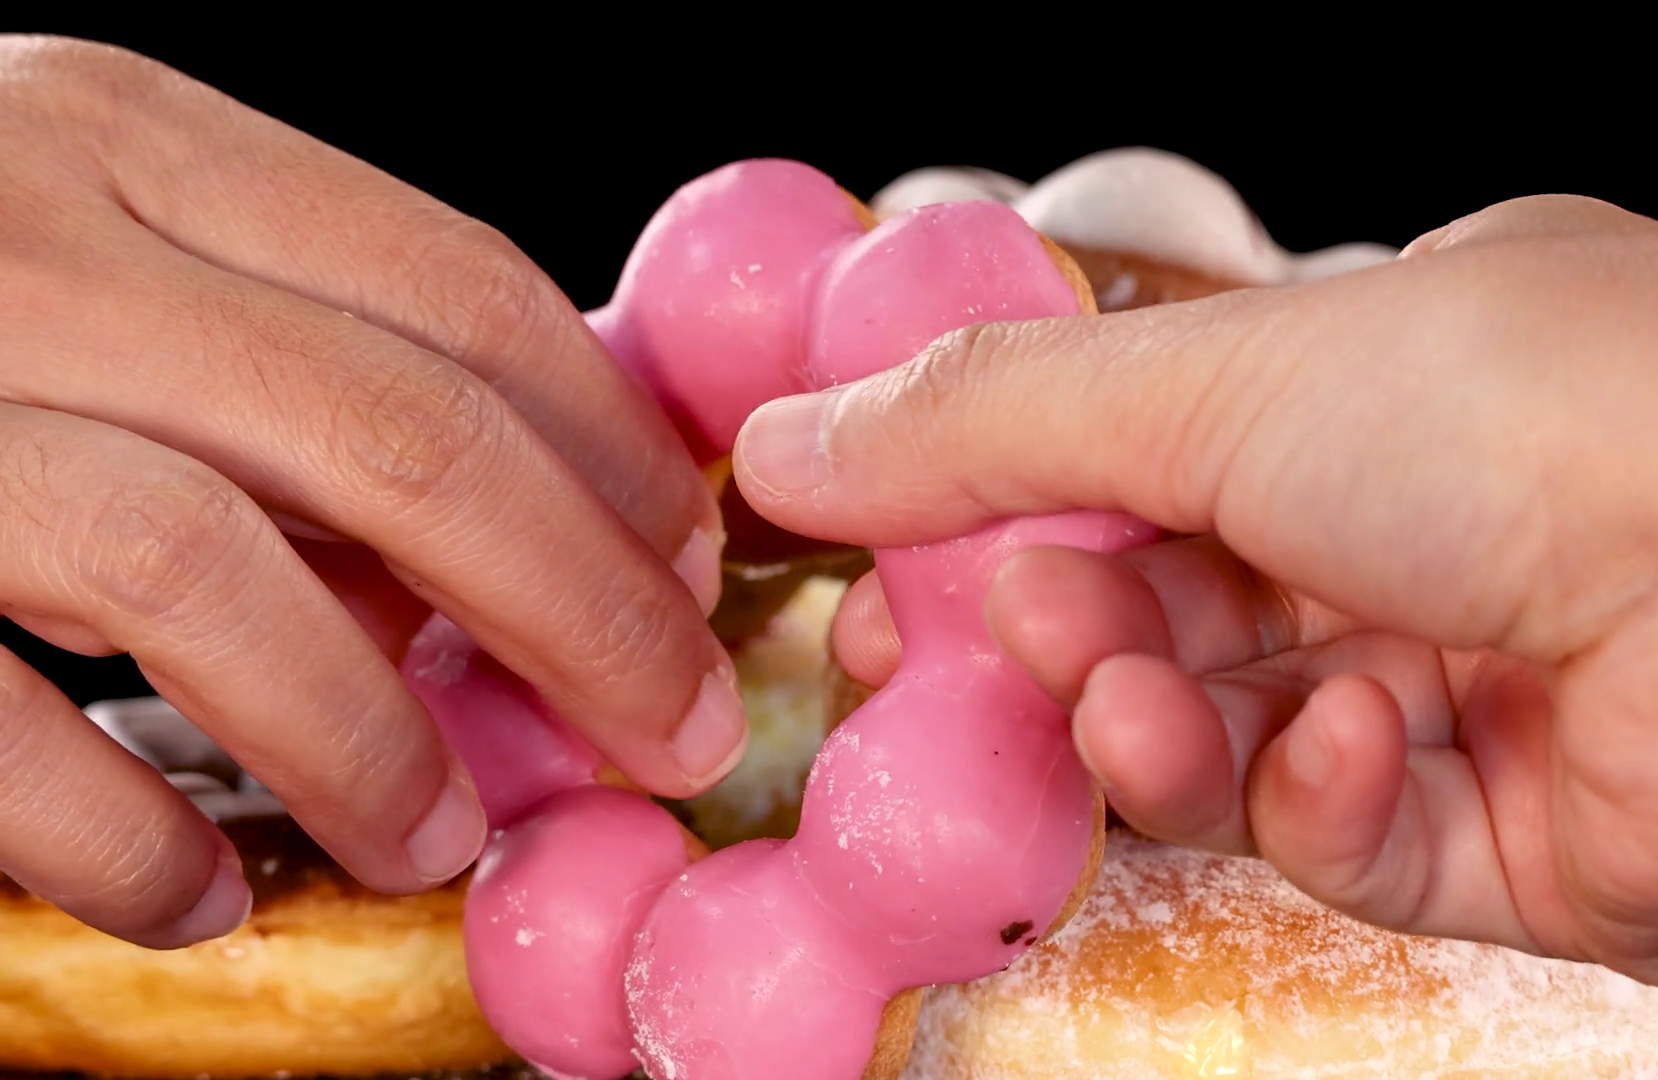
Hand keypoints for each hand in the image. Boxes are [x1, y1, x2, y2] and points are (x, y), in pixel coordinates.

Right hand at [0, 37, 739, 947]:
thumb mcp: (85, 232)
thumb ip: (279, 341)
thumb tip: (507, 533)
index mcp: (123, 127)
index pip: (461, 289)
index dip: (614, 451)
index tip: (694, 568)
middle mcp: (14, 227)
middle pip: (399, 434)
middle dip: (581, 609)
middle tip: (669, 730)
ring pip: (204, 570)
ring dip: (366, 738)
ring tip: (442, 838)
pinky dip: (117, 837)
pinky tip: (200, 893)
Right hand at [732, 194, 1657, 982]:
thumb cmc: (1541, 411)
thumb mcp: (1217, 381)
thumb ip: (988, 428)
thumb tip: (791, 439)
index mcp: (1364, 395)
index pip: (1137, 476)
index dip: (1007, 532)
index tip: (894, 579)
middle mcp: (1417, 537)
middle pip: (1168, 623)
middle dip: (1063, 640)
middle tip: (978, 644)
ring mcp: (1469, 692)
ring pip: (1235, 744)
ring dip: (1163, 727)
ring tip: (1134, 698)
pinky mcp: (1518, 841)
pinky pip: (1354, 842)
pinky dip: (1327, 797)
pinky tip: (1365, 736)